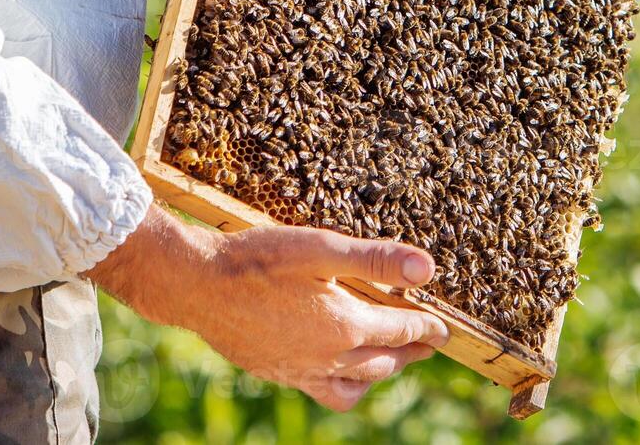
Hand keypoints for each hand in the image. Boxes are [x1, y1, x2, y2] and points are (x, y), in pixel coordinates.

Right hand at [86, 206, 448, 410]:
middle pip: (384, 361)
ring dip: (380, 371)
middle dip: (409, 352)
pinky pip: (325, 391)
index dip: (426, 327)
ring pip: (356, 384)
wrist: (196, 285)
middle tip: (426, 343)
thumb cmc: (258, 260)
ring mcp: (300, 370)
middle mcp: (327, 357)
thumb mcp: (321, 249)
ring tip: (390, 358)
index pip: (401, 330)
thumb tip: (427, 269)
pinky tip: (338, 368)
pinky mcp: (277, 373)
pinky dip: (345, 384)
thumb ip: (376, 260)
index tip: (443, 329)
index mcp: (345, 326)